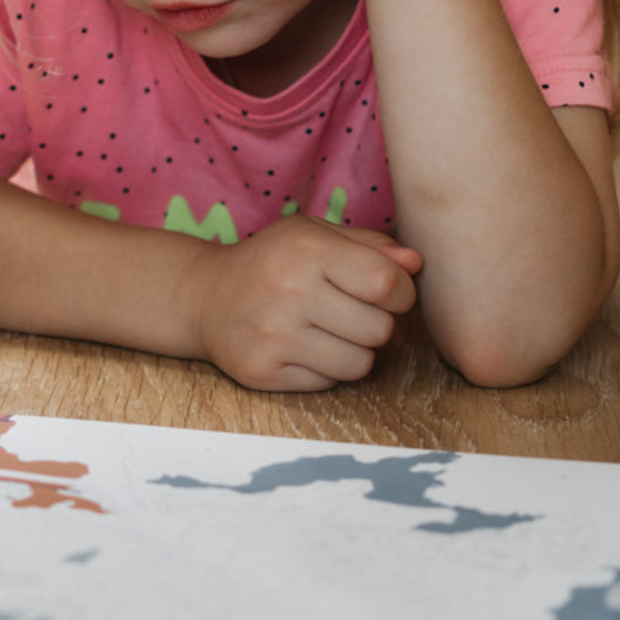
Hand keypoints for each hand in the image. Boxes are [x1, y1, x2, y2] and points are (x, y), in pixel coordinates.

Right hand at [188, 216, 420, 391]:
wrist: (204, 296)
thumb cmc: (271, 262)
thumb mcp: (313, 235)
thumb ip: (368, 245)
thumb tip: (416, 263)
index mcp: (305, 250)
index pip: (387, 283)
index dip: (401, 292)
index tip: (385, 292)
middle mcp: (288, 292)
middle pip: (379, 329)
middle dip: (374, 323)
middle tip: (347, 311)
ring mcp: (272, 335)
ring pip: (359, 363)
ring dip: (353, 350)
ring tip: (326, 331)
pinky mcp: (262, 371)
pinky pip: (328, 383)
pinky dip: (324, 369)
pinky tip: (301, 348)